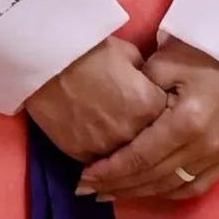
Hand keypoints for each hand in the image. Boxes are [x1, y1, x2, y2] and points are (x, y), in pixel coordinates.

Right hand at [24, 37, 166, 164]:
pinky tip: (104, 165)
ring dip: (128, 164)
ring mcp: (106, 147)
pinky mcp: (82, 154)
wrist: (47, 62)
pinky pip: (100, 166)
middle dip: (152, 148)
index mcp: (149, 105)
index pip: (171, 124)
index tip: (165, 122)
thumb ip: (146, 78)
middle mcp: (132, 132)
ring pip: (126, 165)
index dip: (168, 122)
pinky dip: (104, 165)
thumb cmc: (90, 51)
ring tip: (127, 163)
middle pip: (151, 150)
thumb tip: (149, 88)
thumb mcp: (129, 55)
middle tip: (149, 148)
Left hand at [76, 38, 218, 205]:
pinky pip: (195, 187)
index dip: (110, 171)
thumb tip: (112, 126)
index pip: (140, 157)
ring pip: (171, 187)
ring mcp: (218, 155)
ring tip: (110, 193)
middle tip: (87, 189)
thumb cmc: (198, 54)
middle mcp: (204, 145)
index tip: (84, 177)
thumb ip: (136, 97)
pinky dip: (168, 192)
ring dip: (138, 193)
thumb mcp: (161, 65)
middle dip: (117, 185)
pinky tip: (146, 191)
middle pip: (152, 177)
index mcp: (187, 122)